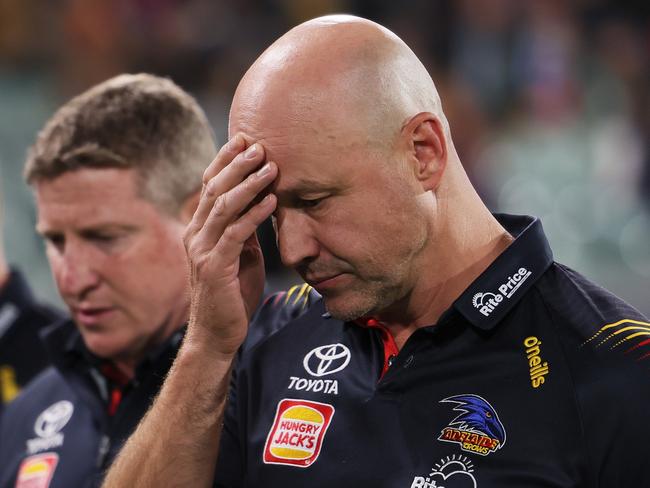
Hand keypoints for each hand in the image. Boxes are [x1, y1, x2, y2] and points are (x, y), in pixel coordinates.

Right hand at [183, 134, 276, 356]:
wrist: (216, 335)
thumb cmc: (231, 294)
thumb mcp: (239, 254)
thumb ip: (243, 228)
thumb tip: (261, 202)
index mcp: (199, 228)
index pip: (209, 185)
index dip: (224, 160)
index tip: (244, 139)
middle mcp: (195, 235)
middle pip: (214, 189)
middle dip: (237, 164)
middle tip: (259, 144)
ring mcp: (202, 251)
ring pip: (223, 207)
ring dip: (247, 183)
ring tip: (270, 166)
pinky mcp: (215, 268)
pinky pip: (236, 234)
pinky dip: (255, 214)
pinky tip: (272, 200)